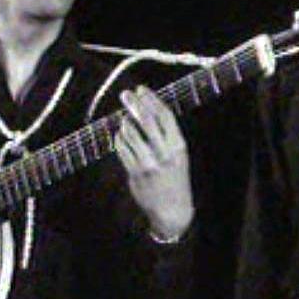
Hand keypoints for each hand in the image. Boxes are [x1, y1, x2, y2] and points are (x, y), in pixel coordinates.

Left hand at [116, 85, 194, 240]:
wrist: (173, 209)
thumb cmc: (175, 177)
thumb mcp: (178, 154)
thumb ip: (166, 135)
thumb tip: (147, 109)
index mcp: (178, 146)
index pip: (164, 115)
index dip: (152, 99)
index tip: (141, 89)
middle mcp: (164, 153)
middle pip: (147, 121)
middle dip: (134, 104)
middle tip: (125, 94)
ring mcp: (149, 163)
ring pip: (131, 133)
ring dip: (125, 123)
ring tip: (125, 120)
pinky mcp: (135, 173)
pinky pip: (122, 149)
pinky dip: (119, 139)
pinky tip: (120, 136)